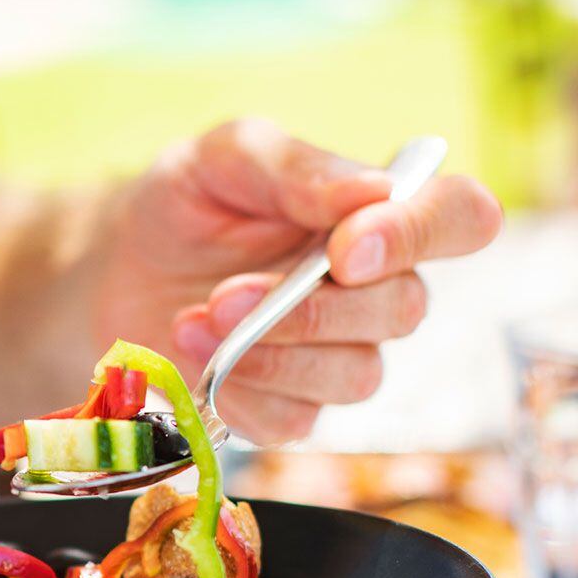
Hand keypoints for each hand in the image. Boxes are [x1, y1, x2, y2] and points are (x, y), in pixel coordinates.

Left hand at [94, 119, 502, 440]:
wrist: (116, 268)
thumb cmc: (186, 204)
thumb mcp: (225, 158)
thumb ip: (295, 168)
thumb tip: (370, 192)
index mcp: (377, 214)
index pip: (461, 218)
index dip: (424, 235)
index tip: (349, 248)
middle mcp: (375, 288)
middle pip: (405, 310)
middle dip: (314, 309)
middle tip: (226, 293)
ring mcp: (338, 354)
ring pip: (356, 376)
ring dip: (271, 352)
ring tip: (197, 318)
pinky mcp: (290, 407)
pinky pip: (297, 420)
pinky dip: (241, 392)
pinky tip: (194, 353)